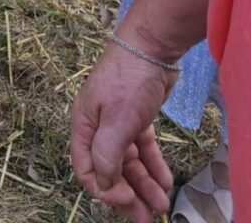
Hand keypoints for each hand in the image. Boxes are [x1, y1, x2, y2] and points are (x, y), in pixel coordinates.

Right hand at [70, 44, 174, 221]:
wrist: (153, 46)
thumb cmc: (129, 79)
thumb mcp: (117, 119)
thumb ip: (107, 154)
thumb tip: (103, 184)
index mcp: (84, 125)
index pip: (87, 169)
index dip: (105, 190)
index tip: (126, 199)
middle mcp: (98, 126)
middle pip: (109, 170)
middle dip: (127, 195)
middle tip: (147, 218)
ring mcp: (118, 122)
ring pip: (129, 163)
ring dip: (144, 184)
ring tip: (162, 204)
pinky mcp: (137, 118)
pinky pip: (143, 150)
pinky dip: (153, 166)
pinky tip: (165, 181)